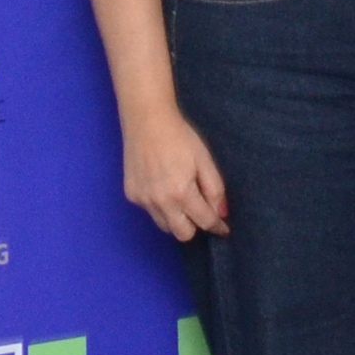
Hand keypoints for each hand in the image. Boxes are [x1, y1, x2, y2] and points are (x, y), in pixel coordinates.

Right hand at [123, 108, 230, 240]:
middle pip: (182, 234)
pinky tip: (162, 186)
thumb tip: (221, 214)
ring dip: (176, 219)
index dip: (217, 226)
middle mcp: (160, 201)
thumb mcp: (204, 160)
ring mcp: (143, 200)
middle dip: (195, 227)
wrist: (146, 120)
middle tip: (201, 212)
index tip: (223, 227)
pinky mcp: (132, 195)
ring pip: (164, 226)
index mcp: (181, 193)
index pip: (204, 222)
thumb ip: (214, 189)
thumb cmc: (180, 136)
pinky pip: (150, 211)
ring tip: (180, 197)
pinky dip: (160, 207)